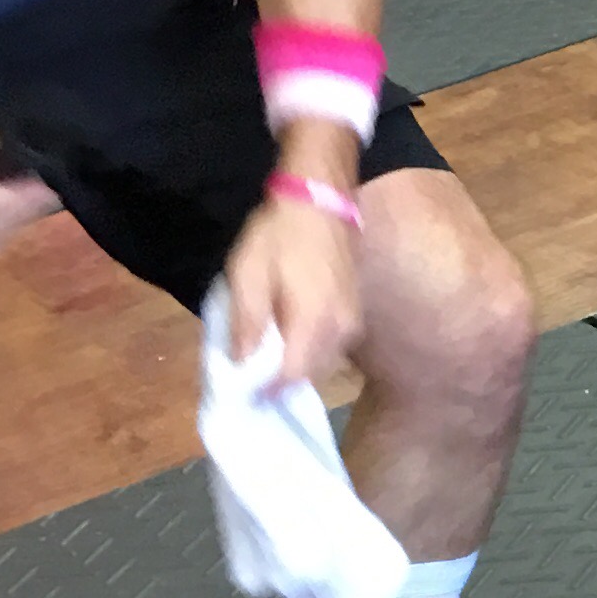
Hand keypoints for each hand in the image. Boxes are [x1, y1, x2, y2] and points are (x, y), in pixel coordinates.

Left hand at [217, 177, 363, 389]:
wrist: (321, 202)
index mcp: (313, 323)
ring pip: (322, 363)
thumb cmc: (280, 235)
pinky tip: (288, 337)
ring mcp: (352, 323)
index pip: (293, 377)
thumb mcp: (248, 274)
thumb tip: (243, 364)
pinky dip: (308, 350)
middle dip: (280, 381)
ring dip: (295, 366)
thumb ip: (247, 322)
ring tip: (266, 356)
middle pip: (310, 375)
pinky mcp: (354, 315)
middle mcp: (340, 331)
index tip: (245, 394)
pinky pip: (331, 347)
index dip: (268, 391)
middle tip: (251, 377)